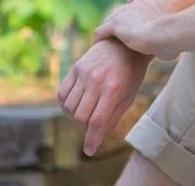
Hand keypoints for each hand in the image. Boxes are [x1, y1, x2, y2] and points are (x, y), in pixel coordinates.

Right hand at [57, 38, 151, 155]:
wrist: (125, 43)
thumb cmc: (131, 72)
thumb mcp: (129, 95)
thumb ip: (113, 116)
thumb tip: (98, 137)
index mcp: (113, 89)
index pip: (97, 121)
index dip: (92, 139)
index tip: (89, 151)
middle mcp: (96, 81)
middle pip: (81, 116)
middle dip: (84, 130)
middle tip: (90, 132)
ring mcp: (84, 73)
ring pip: (69, 107)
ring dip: (75, 119)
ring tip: (84, 119)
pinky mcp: (75, 68)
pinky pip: (62, 94)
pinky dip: (66, 106)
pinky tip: (75, 107)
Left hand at [94, 0, 178, 60]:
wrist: (164, 35)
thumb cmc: (172, 39)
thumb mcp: (172, 34)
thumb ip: (167, 37)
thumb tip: (172, 53)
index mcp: (149, 4)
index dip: (132, 6)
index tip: (132, 17)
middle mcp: (135, 5)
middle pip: (120, 11)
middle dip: (118, 22)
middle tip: (117, 36)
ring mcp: (123, 14)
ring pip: (109, 21)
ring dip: (108, 31)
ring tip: (104, 43)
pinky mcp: (115, 25)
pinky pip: (100, 31)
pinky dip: (98, 38)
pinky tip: (96, 45)